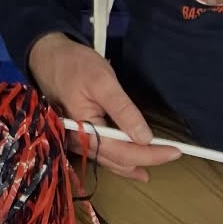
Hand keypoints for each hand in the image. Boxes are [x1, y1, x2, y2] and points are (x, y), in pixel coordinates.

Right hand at [26, 33, 179, 181]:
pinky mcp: (75, 133)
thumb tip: (145, 138)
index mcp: (84, 129)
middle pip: (116, 160)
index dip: (150, 154)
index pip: (123, 152)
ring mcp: (74, 138)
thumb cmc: (75, 65)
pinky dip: (117, 159)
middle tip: (172, 155)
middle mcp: (77, 140)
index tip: (175, 151)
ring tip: (152, 168)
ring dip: (131, 164)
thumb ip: (124, 110)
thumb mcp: (103, 82)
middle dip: (145, 160)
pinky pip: (99, 152)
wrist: (47, 55)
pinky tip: (128, 162)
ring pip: (107, 160)